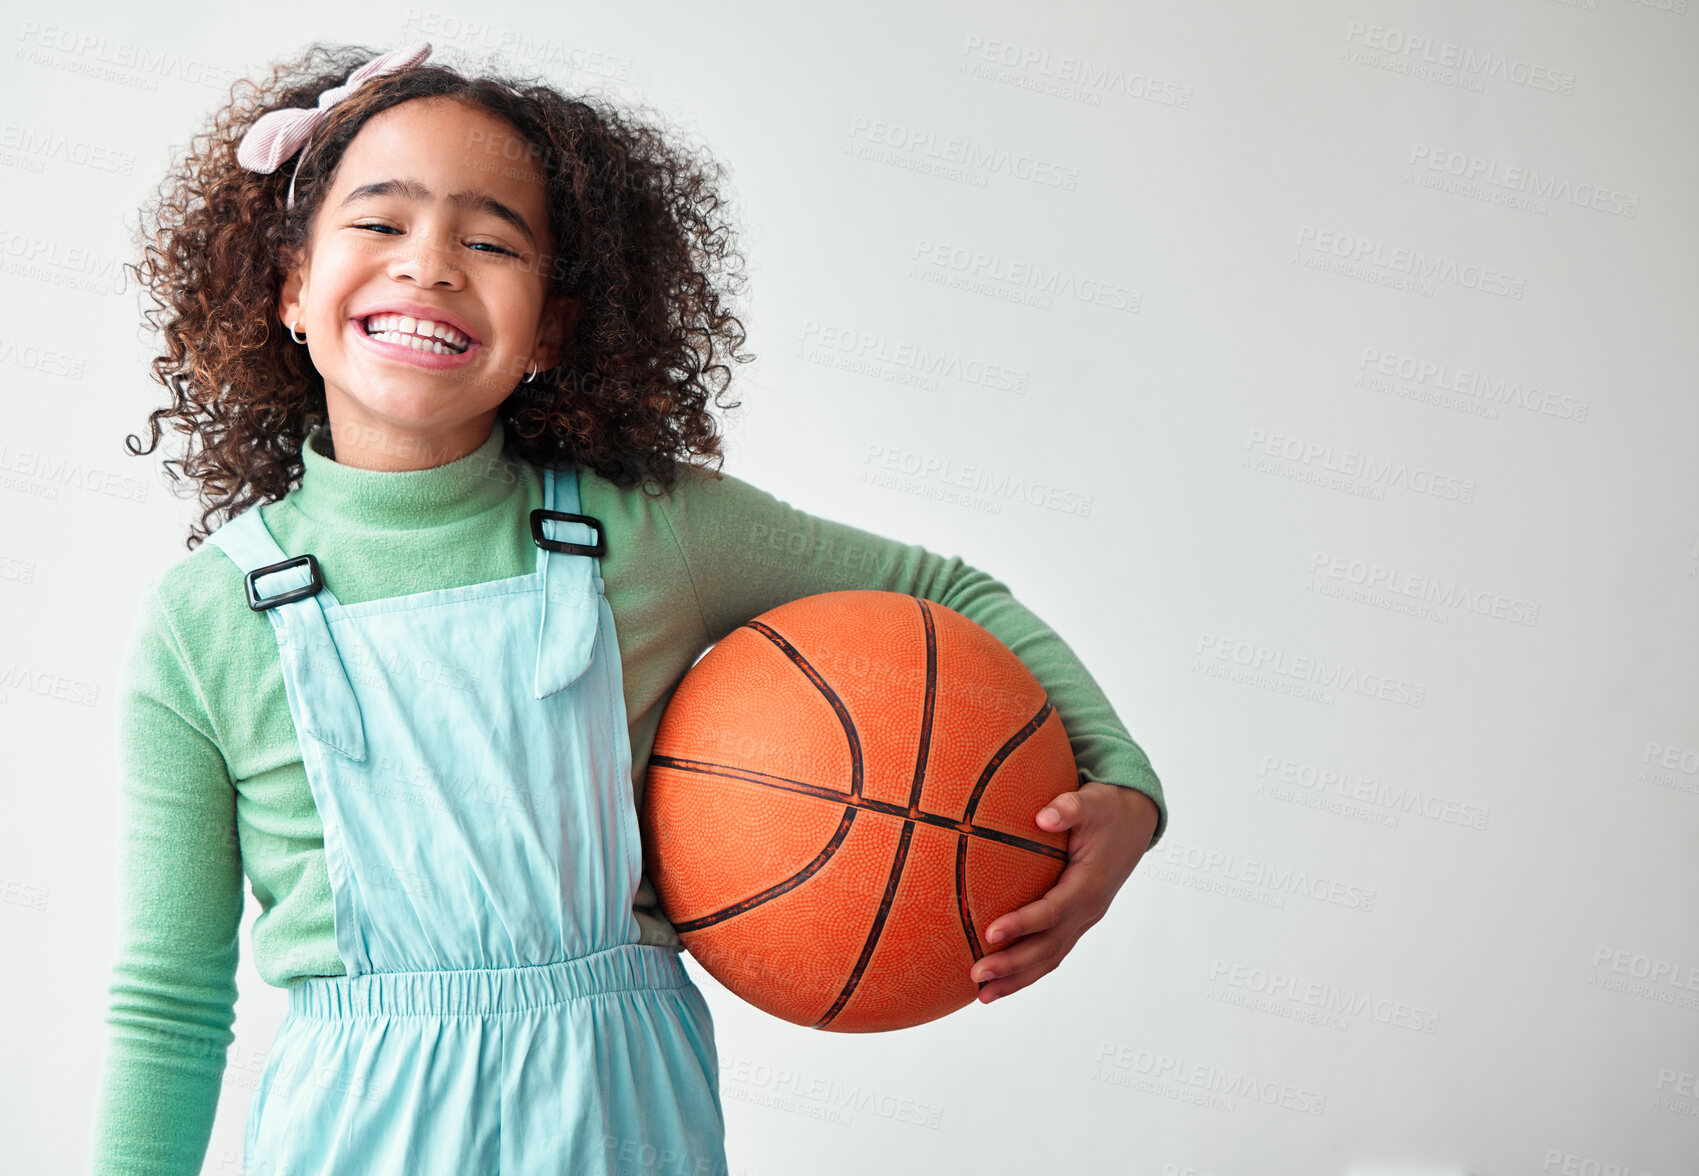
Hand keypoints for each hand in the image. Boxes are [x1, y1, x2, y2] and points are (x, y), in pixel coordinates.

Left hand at [969, 781, 1159, 1003]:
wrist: (1134, 823)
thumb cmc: (1106, 809)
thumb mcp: (1093, 801)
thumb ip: (1069, 807)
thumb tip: (1043, 817)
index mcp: (1089, 884)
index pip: (1053, 911)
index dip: (1023, 924)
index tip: (990, 931)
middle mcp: (1088, 909)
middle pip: (1048, 946)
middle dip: (1012, 964)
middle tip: (976, 973)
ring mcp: (1084, 920)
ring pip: (1050, 958)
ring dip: (1017, 978)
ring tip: (982, 995)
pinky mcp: (1076, 922)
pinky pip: (1051, 952)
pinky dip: (1027, 971)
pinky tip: (1000, 981)